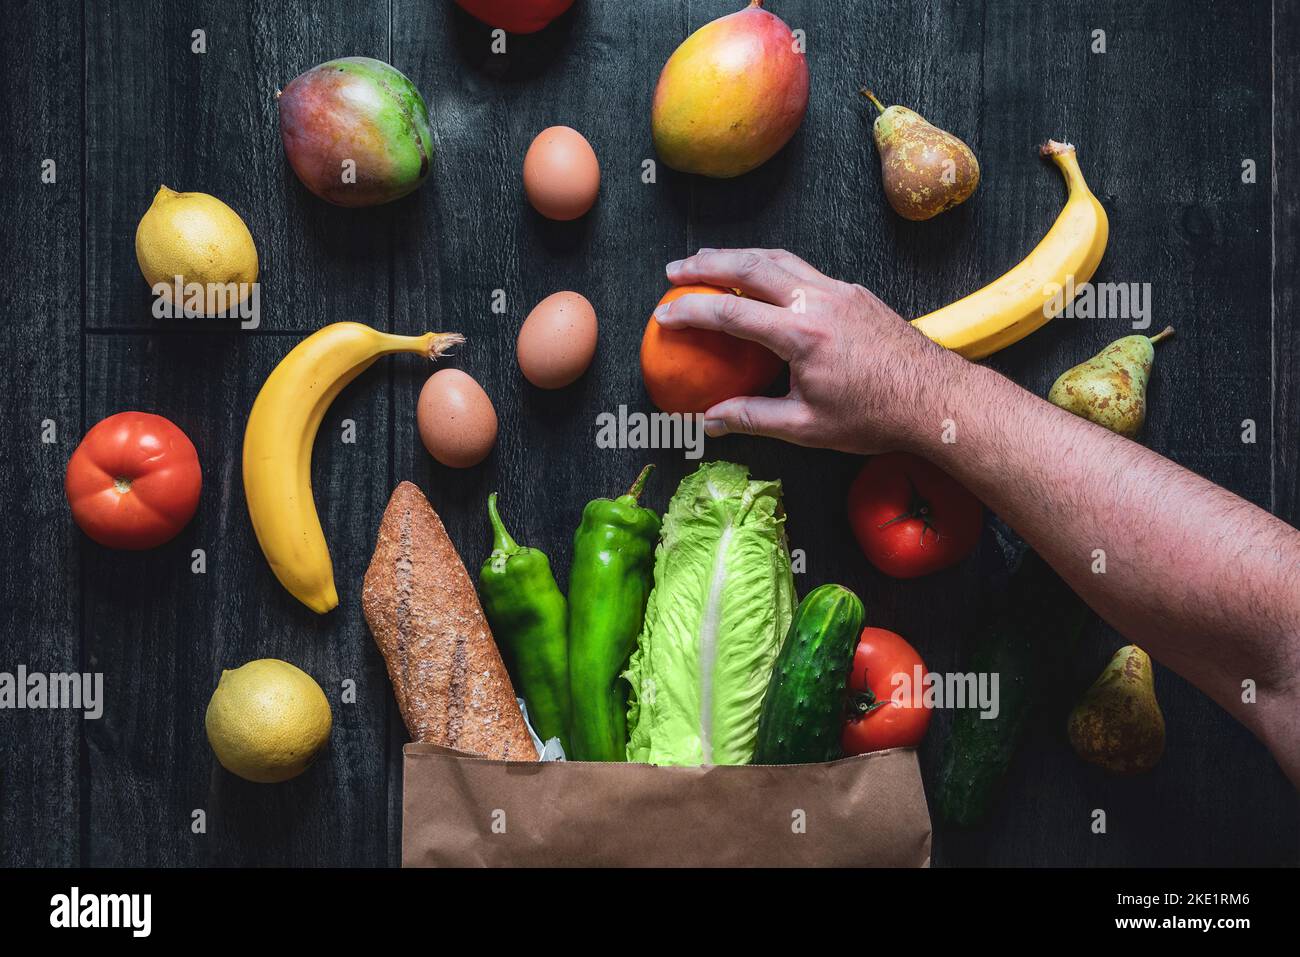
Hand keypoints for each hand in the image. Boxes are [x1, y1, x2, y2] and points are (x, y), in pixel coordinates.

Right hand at [654, 248, 961, 454]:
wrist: (937, 398)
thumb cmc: (874, 417)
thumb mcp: (807, 427)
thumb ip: (754, 418)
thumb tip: (711, 421)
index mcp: (802, 335)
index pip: (731, 314)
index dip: (691, 312)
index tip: (664, 313)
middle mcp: (818, 302)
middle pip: (751, 267)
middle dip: (708, 264)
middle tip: (676, 269)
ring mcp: (839, 291)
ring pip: (779, 259)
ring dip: (739, 256)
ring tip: (709, 260)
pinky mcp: (854, 292)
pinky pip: (803, 269)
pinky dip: (772, 265)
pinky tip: (761, 277)